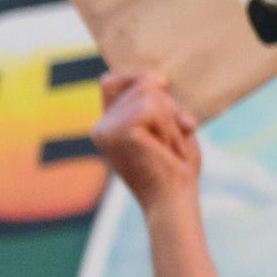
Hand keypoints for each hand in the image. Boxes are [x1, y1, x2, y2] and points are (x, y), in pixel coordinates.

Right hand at [91, 69, 200, 204]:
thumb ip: (157, 102)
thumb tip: (157, 77)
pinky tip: (167, 149)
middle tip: (172, 139)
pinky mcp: (118, 132)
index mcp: (107, 126)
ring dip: (171, 119)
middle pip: (140, 83)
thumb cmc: (175, 168)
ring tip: (170, 147)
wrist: (173, 200)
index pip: (111, 81)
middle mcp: (100, 127)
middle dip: (169, 106)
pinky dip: (169, 126)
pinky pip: (153, 107)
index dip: (137, 79)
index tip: (163, 96)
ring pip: (150, 92)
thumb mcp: (167, 127)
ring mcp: (106, 129)